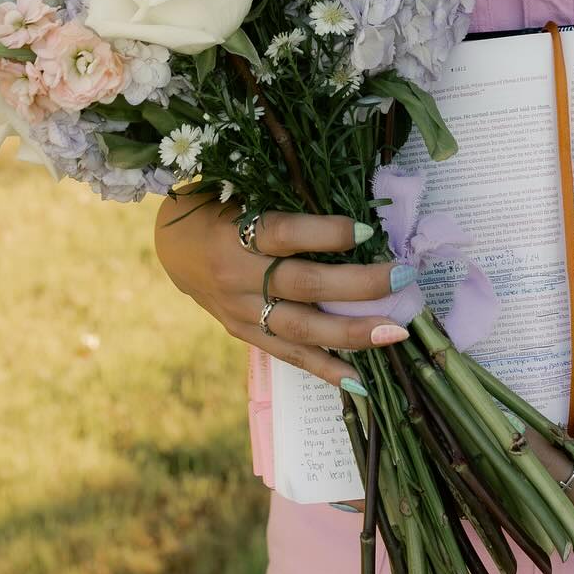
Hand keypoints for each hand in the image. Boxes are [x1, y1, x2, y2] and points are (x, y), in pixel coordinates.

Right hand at [152, 189, 409, 388]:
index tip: (365, 229)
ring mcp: (241, 312)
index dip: (324, 233)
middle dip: (357, 285)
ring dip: (352, 333)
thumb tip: (354, 210)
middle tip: (403, 277)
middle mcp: (238, 276)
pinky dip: (326, 370)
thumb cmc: (220, 206)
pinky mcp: (244, 335)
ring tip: (395, 333)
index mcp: (236, 231)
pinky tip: (362, 383)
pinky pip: (289, 356)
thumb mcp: (245, 190)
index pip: (284, 234)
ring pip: (301, 328)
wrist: (171, 247)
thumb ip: (289, 201)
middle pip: (303, 285)